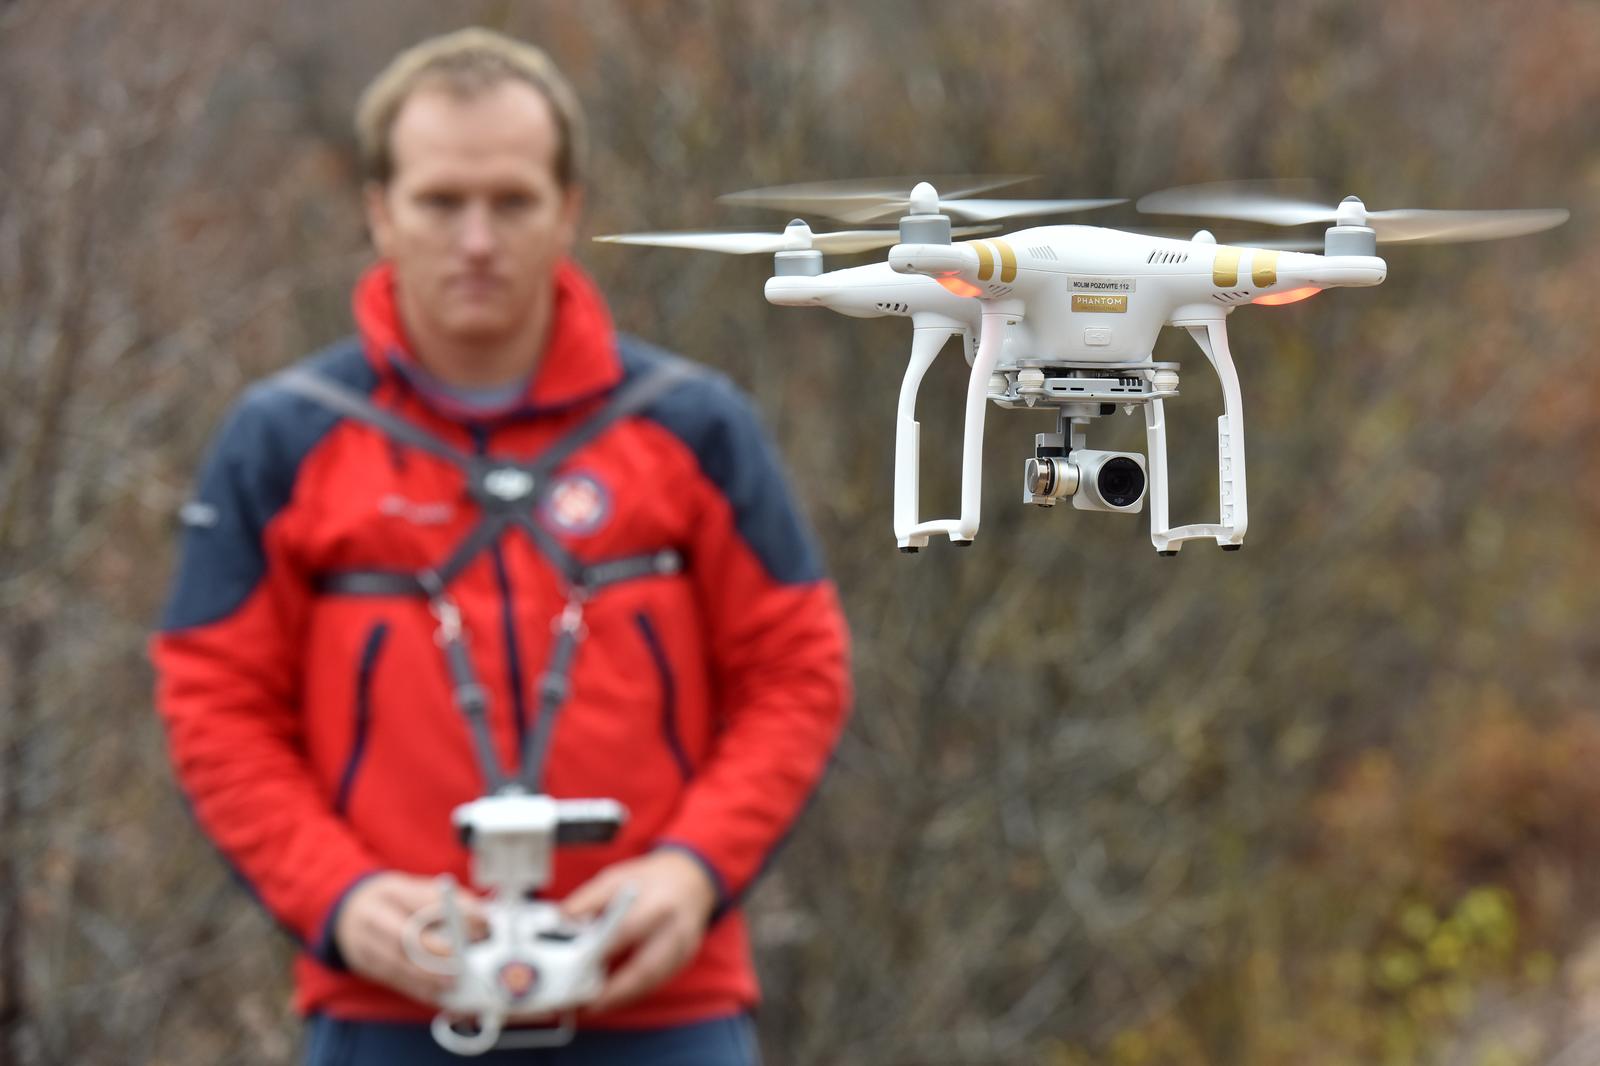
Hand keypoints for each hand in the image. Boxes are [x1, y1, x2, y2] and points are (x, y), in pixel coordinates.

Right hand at [333, 871, 485, 1006]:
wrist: (348, 911)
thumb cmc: (395, 900)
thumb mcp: (416, 888)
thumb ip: (449, 900)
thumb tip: (483, 916)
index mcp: (392, 891)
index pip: (423, 900)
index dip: (453, 913)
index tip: (480, 923)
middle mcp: (374, 916)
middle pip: (403, 935)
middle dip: (435, 950)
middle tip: (460, 961)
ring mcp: (365, 942)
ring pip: (396, 963)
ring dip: (426, 976)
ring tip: (452, 982)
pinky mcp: (366, 965)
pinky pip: (392, 980)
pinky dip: (417, 989)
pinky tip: (436, 995)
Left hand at [561, 849, 718, 1012]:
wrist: (689, 880)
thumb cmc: (649, 880)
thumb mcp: (616, 878)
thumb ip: (588, 900)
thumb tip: (560, 920)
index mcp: (658, 902)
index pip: (628, 931)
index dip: (602, 951)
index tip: (577, 966)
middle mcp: (675, 929)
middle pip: (645, 968)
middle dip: (614, 990)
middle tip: (585, 1003)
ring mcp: (682, 949)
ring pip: (651, 982)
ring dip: (620, 998)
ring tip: (591, 1006)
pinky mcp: (682, 962)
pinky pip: (654, 984)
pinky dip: (630, 994)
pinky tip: (610, 998)